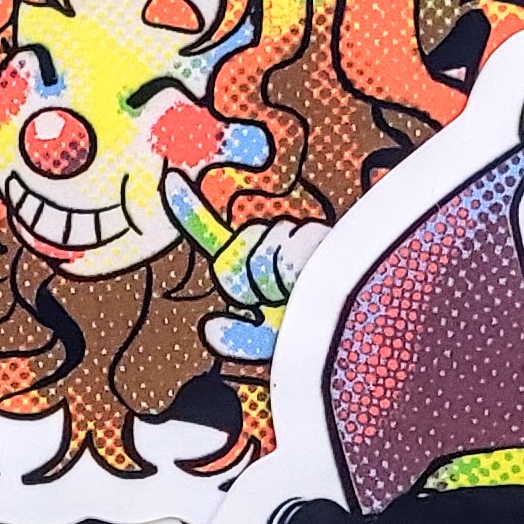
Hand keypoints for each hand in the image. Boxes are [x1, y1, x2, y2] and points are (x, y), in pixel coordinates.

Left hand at [160, 172, 325, 362]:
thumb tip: (211, 328)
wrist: (354, 322)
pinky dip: (291, 277)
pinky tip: (311, 279)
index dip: (189, 209)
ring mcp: (291, 236)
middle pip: (232, 255)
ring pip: (258, 257)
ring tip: (299, 293)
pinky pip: (281, 258)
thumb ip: (239, 338)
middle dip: (246, 285)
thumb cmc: (317, 331)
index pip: (213, 235)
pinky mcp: (311, 235)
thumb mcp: (272, 341)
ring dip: (272, 284)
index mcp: (252, 260)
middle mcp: (269, 241)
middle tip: (273, 301)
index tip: (169, 182)